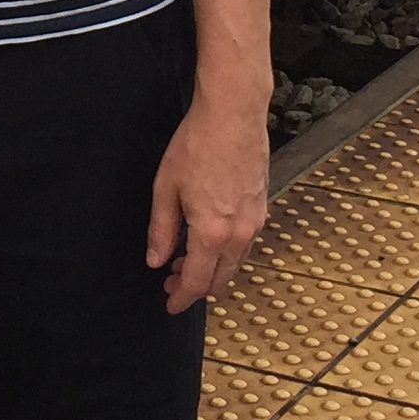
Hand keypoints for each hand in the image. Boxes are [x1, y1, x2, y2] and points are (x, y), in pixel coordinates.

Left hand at [146, 84, 271, 314]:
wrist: (234, 114)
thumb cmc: (197, 145)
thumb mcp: (166, 189)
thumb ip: (161, 230)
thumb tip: (156, 260)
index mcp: (212, 233)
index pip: (196, 281)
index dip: (181, 298)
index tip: (169, 304)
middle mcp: (239, 234)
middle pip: (220, 279)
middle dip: (196, 287)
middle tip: (172, 283)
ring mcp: (255, 221)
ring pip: (235, 263)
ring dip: (212, 270)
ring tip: (186, 261)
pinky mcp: (262, 207)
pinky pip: (245, 244)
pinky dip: (227, 253)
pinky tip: (209, 240)